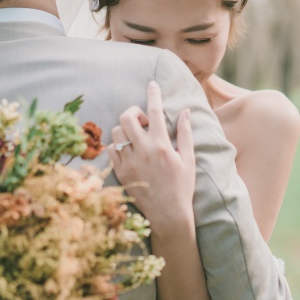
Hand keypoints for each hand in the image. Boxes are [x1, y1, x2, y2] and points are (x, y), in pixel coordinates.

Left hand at [109, 80, 194, 232]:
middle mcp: (142, 151)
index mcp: (161, 145)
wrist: (168, 214)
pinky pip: (111, 150)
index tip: (152, 84)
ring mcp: (128, 162)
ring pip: (116, 133)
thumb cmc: (182, 186)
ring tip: (137, 138)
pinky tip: (130, 150)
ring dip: (125, 129)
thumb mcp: (188, 159)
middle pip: (126, 117)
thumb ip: (185, 133)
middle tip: (144, 121)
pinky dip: (118, 145)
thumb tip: (185, 111)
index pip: (154, 111)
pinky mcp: (119, 172)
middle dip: (134, 112)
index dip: (153, 94)